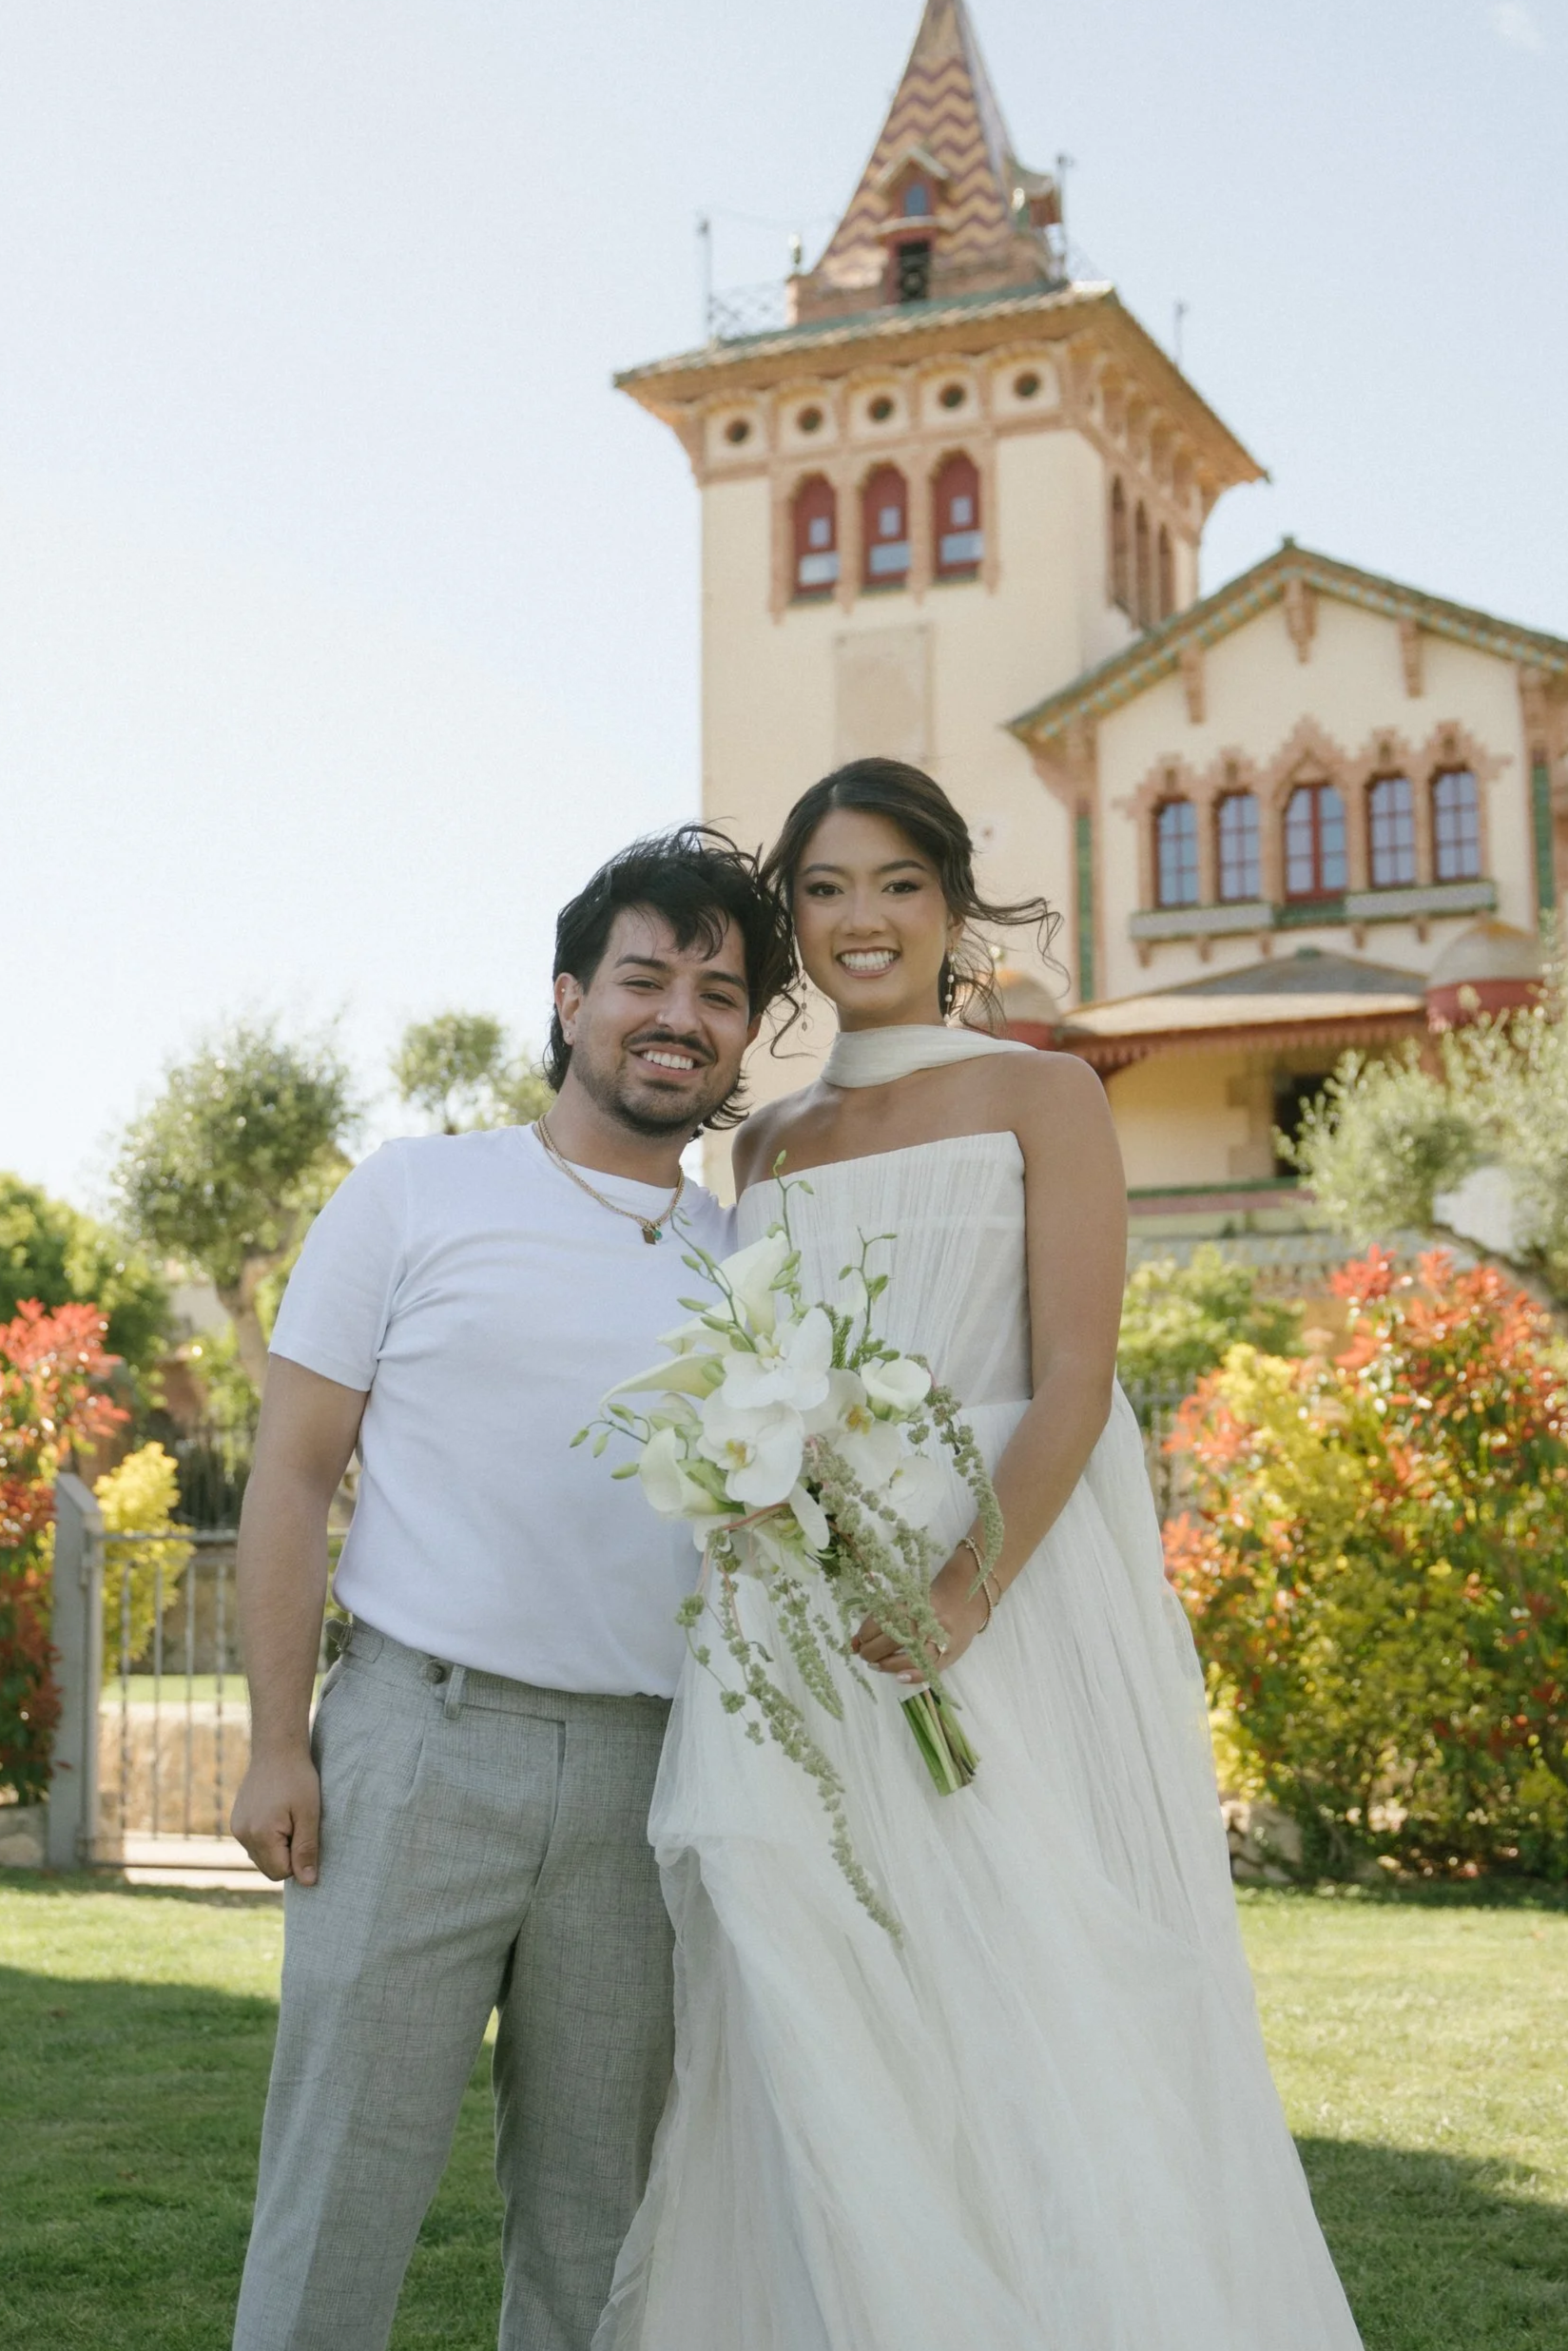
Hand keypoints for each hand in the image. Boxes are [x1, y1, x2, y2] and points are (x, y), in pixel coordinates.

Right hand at [232, 1746, 320, 1883]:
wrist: (277, 1749)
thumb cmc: (298, 1779)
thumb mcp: (309, 1814)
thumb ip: (307, 1850)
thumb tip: (308, 1883)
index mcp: (260, 1835)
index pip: (281, 1872)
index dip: (298, 1860)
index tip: (305, 1834)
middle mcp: (243, 1835)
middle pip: (269, 1869)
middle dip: (287, 1856)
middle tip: (298, 1825)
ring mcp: (237, 1828)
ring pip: (261, 1857)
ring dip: (277, 1847)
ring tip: (288, 1818)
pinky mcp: (236, 1821)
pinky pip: (254, 1844)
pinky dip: (267, 1838)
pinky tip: (277, 1815)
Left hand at [851, 1552, 991, 1682]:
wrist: (966, 1599)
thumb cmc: (929, 1603)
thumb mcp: (906, 1604)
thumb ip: (881, 1620)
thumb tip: (852, 1643)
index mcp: (914, 1603)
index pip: (884, 1619)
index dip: (866, 1632)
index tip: (858, 1640)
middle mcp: (927, 1620)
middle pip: (896, 1638)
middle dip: (873, 1650)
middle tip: (864, 1655)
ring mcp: (941, 1638)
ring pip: (913, 1655)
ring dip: (889, 1664)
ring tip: (876, 1665)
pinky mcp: (950, 1654)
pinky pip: (931, 1669)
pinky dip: (914, 1675)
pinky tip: (899, 1677)